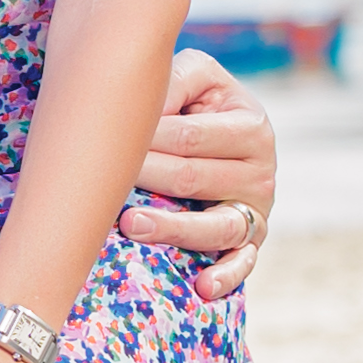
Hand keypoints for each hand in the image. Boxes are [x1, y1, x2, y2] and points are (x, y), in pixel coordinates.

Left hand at [116, 44, 279, 300]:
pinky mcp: (252, 241)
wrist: (226, 134)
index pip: (189, 137)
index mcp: (250, 123)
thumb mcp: (195, 76)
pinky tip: (202, 286)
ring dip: (172, 229)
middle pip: (193, 180)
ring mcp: (257, 209)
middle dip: (145, 178)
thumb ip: (174, 80)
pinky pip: (242, 263)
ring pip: (215, 226)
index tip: (103, 142)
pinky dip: (225, 276)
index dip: (145, 140)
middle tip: (100, 182)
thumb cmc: (198, 103)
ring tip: (131, 225)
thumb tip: (144, 104)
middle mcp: (261, 169)